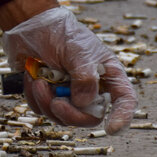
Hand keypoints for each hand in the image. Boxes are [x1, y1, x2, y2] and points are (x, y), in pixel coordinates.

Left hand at [1, 5, 136, 133]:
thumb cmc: (62, 34)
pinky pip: (43, 111)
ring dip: (47, 102)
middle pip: (89, 118)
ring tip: (39, 82)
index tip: (111, 129)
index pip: (124, 100)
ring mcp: (70, 96)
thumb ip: (85, 78)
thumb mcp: (78, 51)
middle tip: (55, 102)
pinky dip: (35, 97)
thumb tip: (84, 104)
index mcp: (108, 76)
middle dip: (70, 113)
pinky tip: (33, 79)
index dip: (122, 117)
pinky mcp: (50, 97)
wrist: (32, 27)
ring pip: (62, 118)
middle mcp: (92, 89)